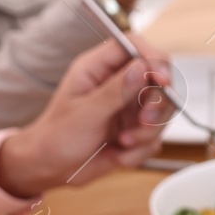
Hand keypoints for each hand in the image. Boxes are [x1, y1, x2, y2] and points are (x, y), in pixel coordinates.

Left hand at [0, 38, 168, 197]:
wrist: (51, 168)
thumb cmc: (57, 137)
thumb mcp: (86, 113)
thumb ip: (116, 90)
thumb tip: (142, 67)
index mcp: (98, 68)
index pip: (135, 46)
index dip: (154, 58)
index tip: (162, 80)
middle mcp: (117, 83)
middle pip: (157, 78)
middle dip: (156, 104)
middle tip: (144, 121)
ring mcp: (128, 107)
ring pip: (161, 111)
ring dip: (147, 132)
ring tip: (123, 142)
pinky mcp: (134, 129)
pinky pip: (154, 137)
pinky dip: (140, 150)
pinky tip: (118, 154)